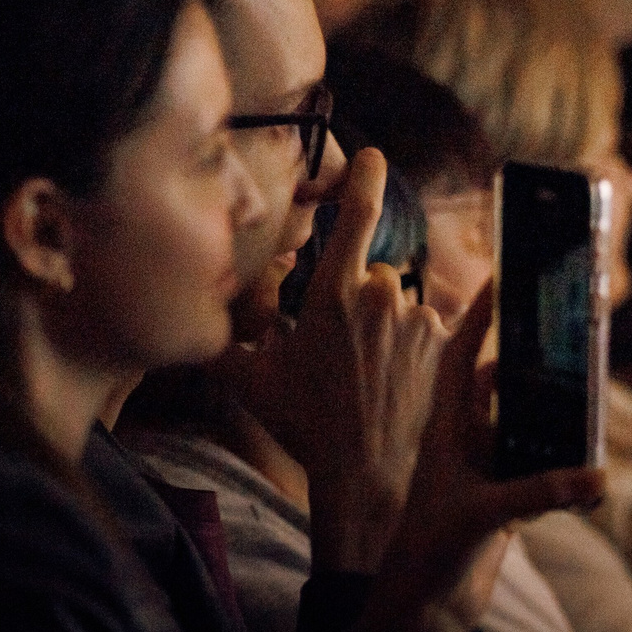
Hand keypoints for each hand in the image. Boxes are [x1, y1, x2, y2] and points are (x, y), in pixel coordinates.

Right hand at [230, 149, 443, 571]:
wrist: (367, 476)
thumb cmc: (305, 426)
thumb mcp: (250, 382)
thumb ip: (219, 342)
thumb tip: (186, 325)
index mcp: (333, 293)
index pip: (355, 213)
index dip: (363, 176)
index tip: (371, 156)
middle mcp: (380, 296)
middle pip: (370, 273)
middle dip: (356, 299)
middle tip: (339, 351)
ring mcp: (418, 319)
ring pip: (398, 304)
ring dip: (385, 327)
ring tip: (367, 377)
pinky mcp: (445, 345)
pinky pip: (426, 329)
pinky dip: (411, 347)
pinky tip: (396, 382)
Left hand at [350, 285, 604, 631]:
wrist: (425, 608)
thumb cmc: (430, 553)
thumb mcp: (483, 515)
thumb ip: (539, 492)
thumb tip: (598, 477)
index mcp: (446, 430)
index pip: (461, 358)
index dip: (478, 317)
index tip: (502, 279)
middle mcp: (467, 442)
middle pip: (501, 382)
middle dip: (530, 353)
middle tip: (567, 323)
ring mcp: (486, 470)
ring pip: (524, 422)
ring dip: (552, 405)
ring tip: (589, 382)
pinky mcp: (506, 499)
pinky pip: (542, 466)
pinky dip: (566, 462)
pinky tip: (594, 462)